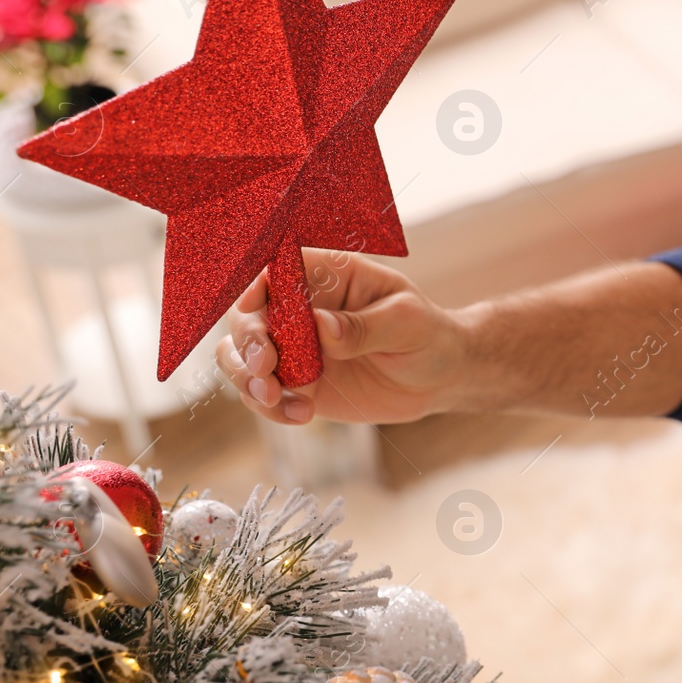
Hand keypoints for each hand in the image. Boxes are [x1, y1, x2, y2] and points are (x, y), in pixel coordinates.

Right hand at [215, 248, 466, 425]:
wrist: (440, 378)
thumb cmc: (429, 335)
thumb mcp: (408, 324)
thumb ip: (364, 325)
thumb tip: (322, 327)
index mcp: (330, 275)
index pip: (280, 267)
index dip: (257, 283)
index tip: (251, 305)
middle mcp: (302, 307)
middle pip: (249, 314)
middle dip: (248, 341)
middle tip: (265, 368)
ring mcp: (295, 346)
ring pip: (241, 354)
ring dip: (246, 377)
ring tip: (273, 397)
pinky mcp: (297, 382)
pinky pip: (263, 393)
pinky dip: (270, 407)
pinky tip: (300, 415)